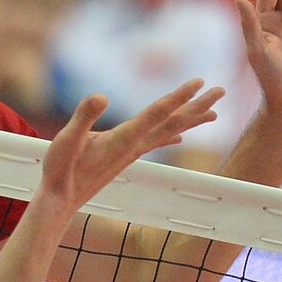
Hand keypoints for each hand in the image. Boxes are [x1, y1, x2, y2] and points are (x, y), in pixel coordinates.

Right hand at [37, 80, 223, 211]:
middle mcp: (134, 145)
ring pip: (169, 131)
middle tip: (221, 90)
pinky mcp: (126, 156)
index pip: (157, 112)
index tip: (198, 82)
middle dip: (198, 105)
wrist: (60, 200)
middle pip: (173, 121)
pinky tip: (181, 135)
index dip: (178, 96)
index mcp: (123, 138)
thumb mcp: (66, 139)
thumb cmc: (60, 169)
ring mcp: (132, 152)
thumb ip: (83, 117)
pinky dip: (172, 134)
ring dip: (192, 118)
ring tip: (214, 112)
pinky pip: (156, 141)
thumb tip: (100, 97)